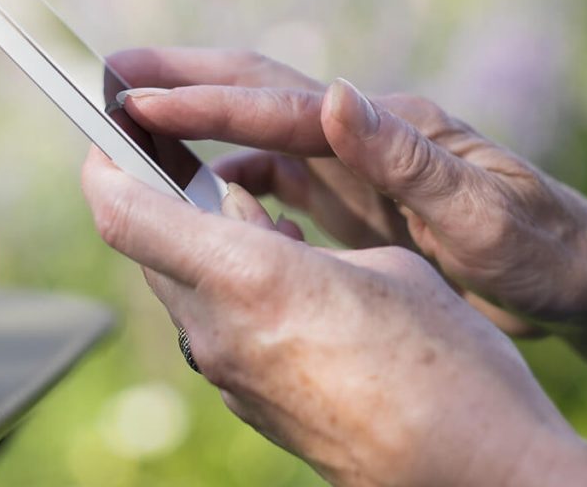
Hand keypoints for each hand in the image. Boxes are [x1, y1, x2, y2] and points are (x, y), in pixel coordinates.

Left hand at [80, 147, 586, 486]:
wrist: (481, 475)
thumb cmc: (452, 363)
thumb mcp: (384, 266)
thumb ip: (301, 242)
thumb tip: (262, 235)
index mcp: (251, 277)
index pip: (126, 213)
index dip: (104, 164)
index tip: (112, 134)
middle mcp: (221, 331)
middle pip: (144, 246)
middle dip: (155, 197)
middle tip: (189, 161)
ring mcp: (231, 378)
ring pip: (178, 287)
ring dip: (195, 243)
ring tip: (257, 218)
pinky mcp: (250, 406)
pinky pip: (211, 327)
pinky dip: (223, 287)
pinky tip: (282, 275)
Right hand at [108, 48, 586, 333]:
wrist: (574, 278)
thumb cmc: (539, 247)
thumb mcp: (481, 210)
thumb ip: (407, 157)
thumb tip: (335, 94)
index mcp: (388, 127)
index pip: (279, 104)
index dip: (204, 100)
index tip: (134, 95)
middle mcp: (363, 133)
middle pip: (258, 91)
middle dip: (182, 79)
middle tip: (108, 72)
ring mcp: (356, 165)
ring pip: (257, 132)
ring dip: (196, 121)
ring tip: (133, 121)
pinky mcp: (355, 199)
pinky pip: (277, 178)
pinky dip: (230, 177)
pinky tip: (203, 189)